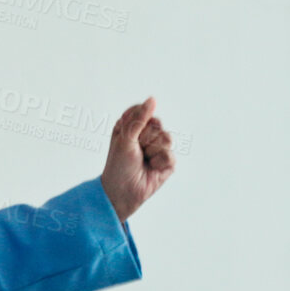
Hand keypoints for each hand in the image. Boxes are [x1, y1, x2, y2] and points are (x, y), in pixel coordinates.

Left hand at [100, 97, 174, 221]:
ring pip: (167, 138)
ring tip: (143, 160)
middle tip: (135, 151)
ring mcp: (159, 148)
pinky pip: (170, 155)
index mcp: (133, 125)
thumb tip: (153, 99)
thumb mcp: (125, 137)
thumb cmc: (118, 165)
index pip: (145, 110)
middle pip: (158, 124)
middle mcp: (147, 134)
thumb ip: (139, 118)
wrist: (122, 191)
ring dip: (152, 151)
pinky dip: (159, 163)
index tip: (128, 134)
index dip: (138, 122)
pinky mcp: (168, 162)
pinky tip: (151, 169)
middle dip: (145, 139)